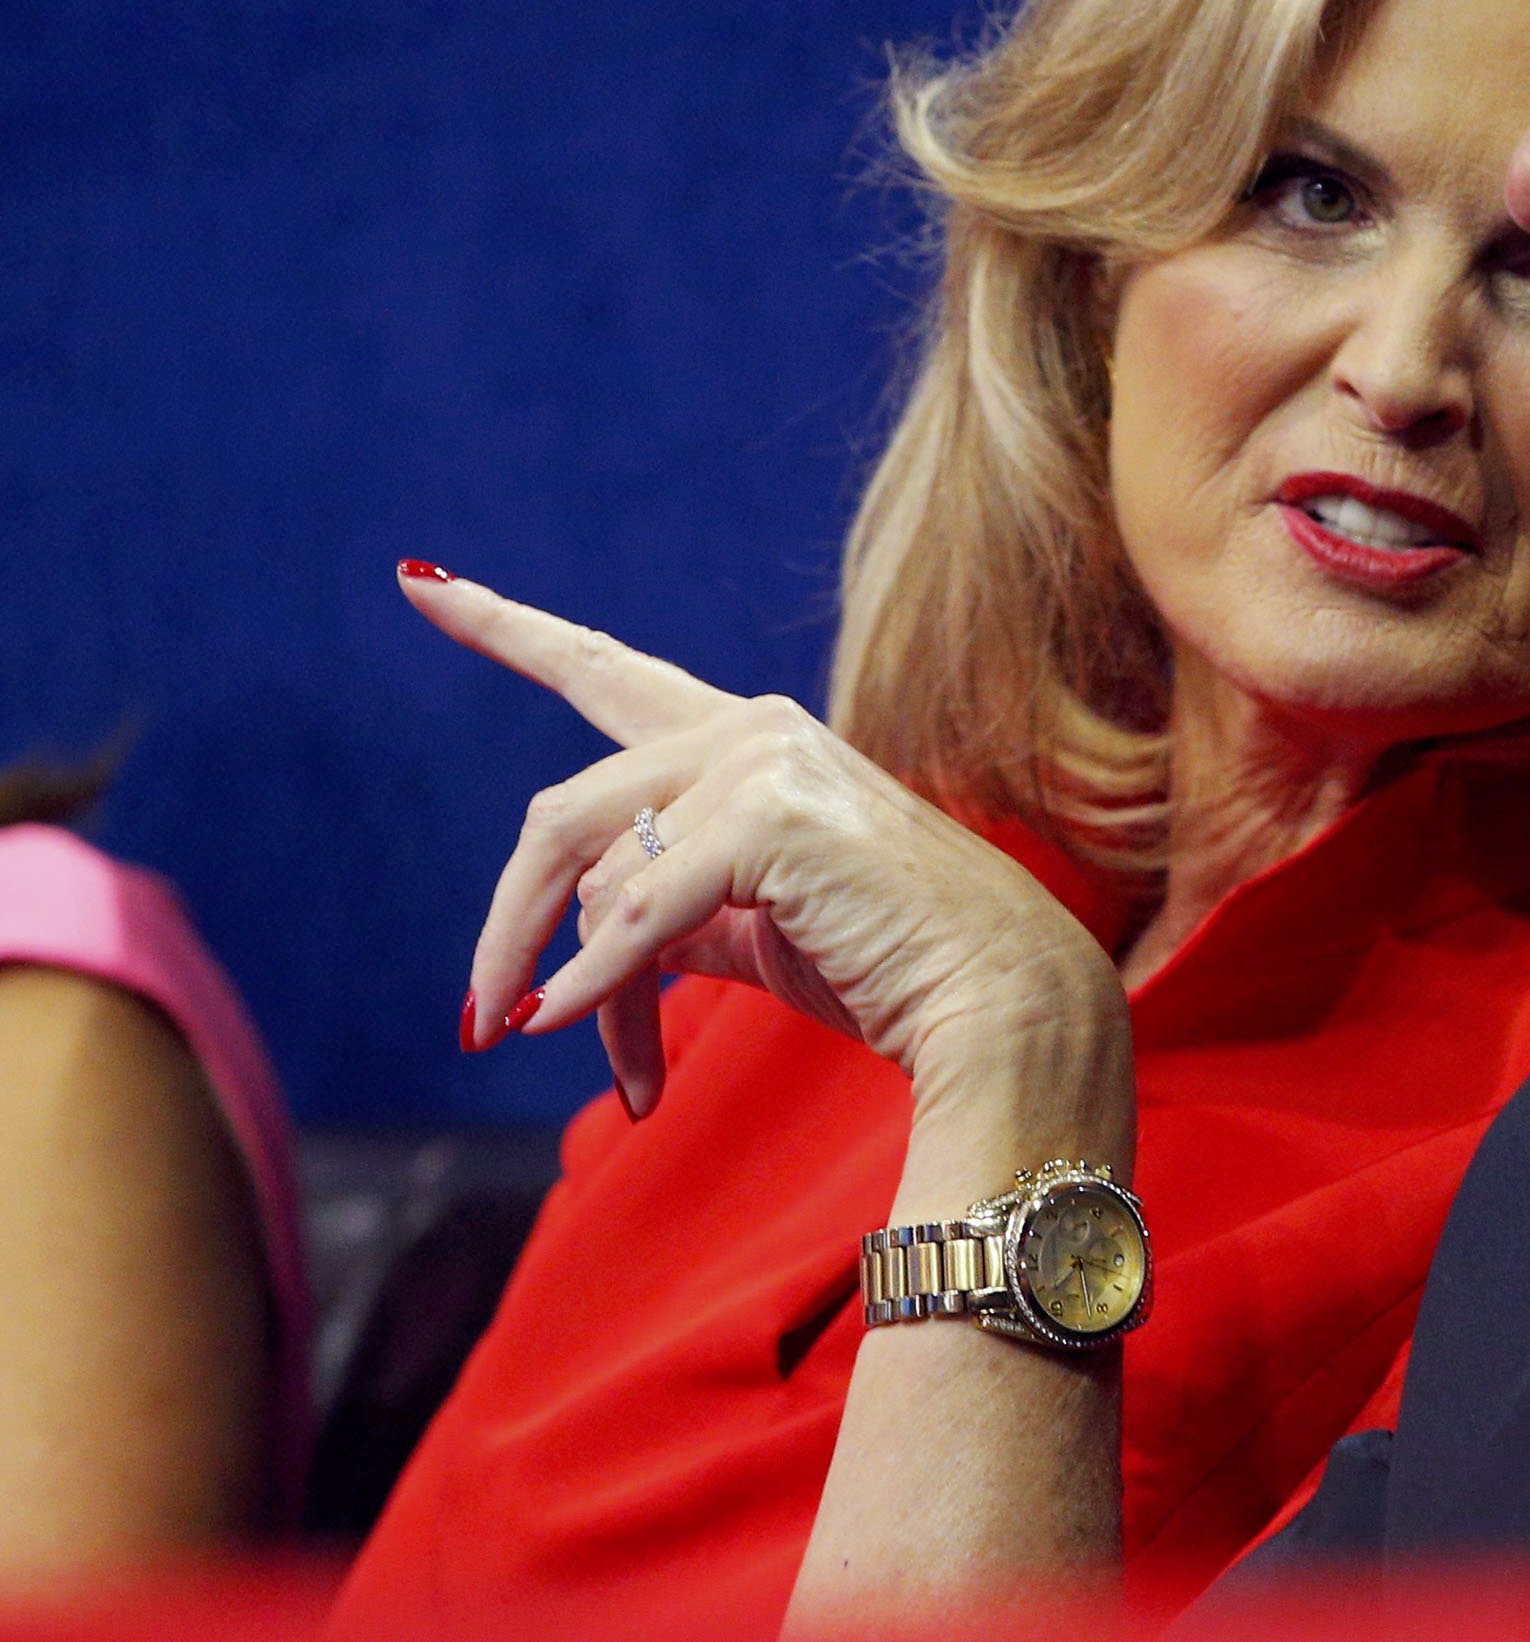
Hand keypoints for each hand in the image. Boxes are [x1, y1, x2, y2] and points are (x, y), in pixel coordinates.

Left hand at [402, 564, 1127, 1122]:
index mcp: (749, 737)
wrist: (996, 996)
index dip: (505, 628)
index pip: (603, 671)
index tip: (420, 582)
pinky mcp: (768, 821)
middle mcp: (750, 727)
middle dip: (507, 927)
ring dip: (561, 979)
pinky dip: (594, 986)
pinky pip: (633, 916)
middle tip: (477, 1023)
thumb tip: (580, 943)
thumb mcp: (752, 925)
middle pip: (563, 814)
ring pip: (590, 875)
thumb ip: (671, 904)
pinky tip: (574, 1033)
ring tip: (575, 1060)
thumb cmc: (887, 964)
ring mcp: (762, 763)